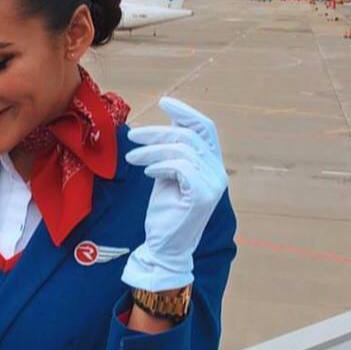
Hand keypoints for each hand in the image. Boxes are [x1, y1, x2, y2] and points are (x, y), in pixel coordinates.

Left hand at [121, 97, 227, 292]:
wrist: (165, 247)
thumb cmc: (165, 213)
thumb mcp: (167, 176)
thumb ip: (171, 155)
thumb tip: (163, 128)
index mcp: (212, 165)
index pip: (205, 128)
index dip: (186, 113)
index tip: (164, 102)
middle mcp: (218, 173)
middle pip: (189, 136)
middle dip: (157, 132)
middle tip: (132, 136)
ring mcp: (213, 185)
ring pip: (181, 150)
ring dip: (151, 151)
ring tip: (132, 158)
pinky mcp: (202, 195)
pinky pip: (180, 167)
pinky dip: (160, 165)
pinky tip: (147, 173)